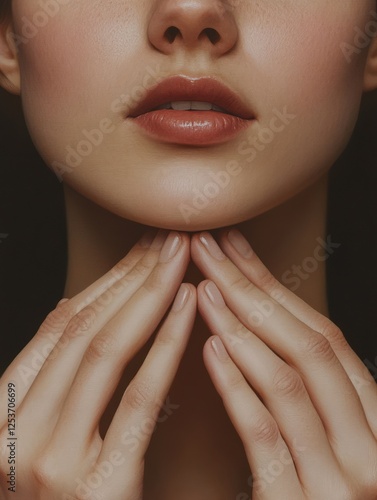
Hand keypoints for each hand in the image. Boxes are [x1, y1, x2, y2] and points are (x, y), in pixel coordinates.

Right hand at [0, 230, 195, 499]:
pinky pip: (135, 401)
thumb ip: (61, 383)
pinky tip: (190, 310)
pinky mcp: (94, 491)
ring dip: (148, 296)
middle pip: (83, 328)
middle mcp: (14, 434)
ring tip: (183, 258)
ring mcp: (48, 464)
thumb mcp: (45, 436)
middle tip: (170, 237)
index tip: (143, 248)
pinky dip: (164, 347)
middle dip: (131, 275)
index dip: (106, 279)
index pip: (60, 326)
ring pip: (104, 351)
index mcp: (2, 414)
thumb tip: (92, 311)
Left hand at [192, 229, 376, 499]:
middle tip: (210, 247)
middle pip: (308, 345)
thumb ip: (313, 395)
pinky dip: (240, 388)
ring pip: (291, 382)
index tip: (235, 248)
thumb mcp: (333, 442)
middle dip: (253, 289)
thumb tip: (265, 330)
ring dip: (242, 327)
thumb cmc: (328, 498)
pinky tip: (210, 349)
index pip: (322, 335)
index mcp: (375, 419)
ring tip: (203, 286)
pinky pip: (269, 439)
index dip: (274, 285)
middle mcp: (372, 445)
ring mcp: (345, 482)